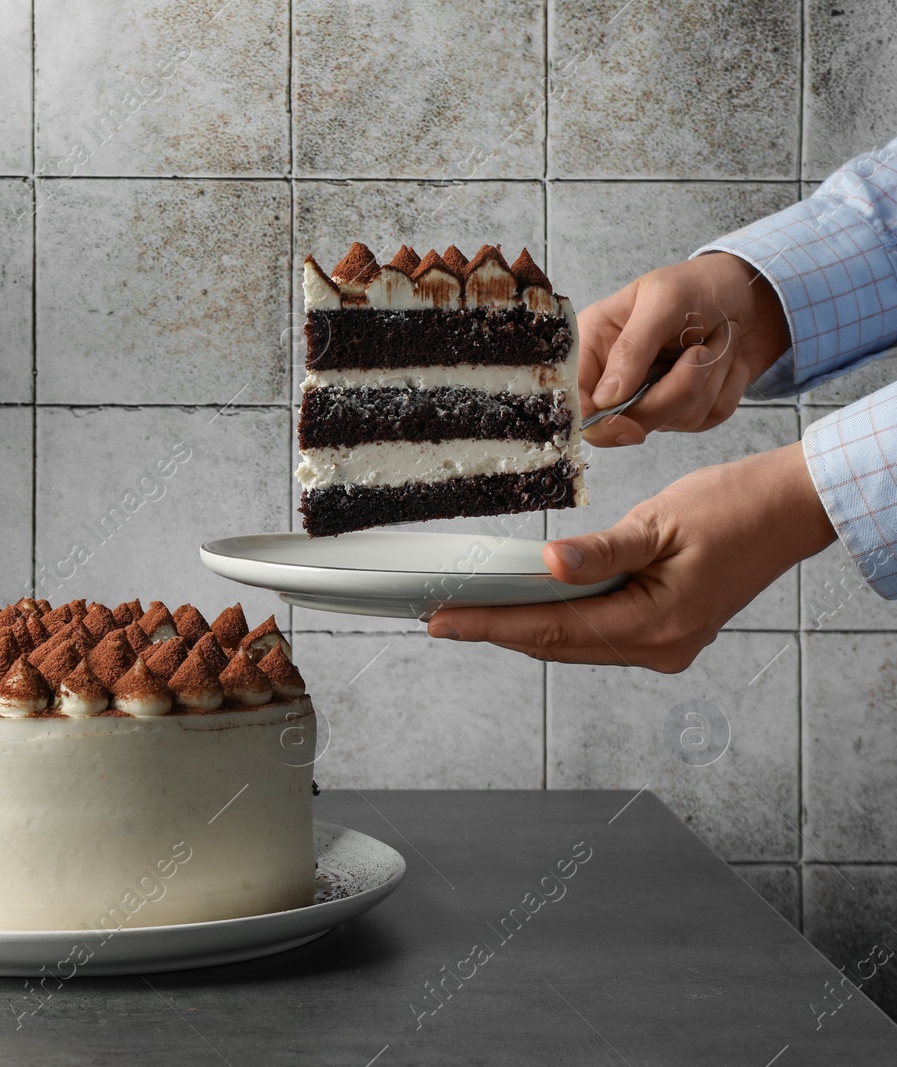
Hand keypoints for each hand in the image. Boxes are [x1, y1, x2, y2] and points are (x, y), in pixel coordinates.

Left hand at [425, 443, 833, 671]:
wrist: (791, 509)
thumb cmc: (734, 507)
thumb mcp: (659, 521)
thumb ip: (601, 551)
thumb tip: (547, 566)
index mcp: (656, 624)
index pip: (552, 630)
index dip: (491, 626)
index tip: (441, 621)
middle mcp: (659, 647)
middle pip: (558, 644)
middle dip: (497, 630)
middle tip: (439, 617)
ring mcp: (665, 645)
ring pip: (575, 641)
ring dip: (525, 627)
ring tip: (469, 611)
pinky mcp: (667, 631)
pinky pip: (597, 632)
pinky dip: (559, 619)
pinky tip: (526, 604)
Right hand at [579, 252, 790, 447]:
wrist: (750, 292)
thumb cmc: (699, 285)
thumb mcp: (663, 300)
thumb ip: (631, 348)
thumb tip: (605, 400)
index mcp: (592, 348)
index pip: (576, 404)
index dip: (598, 422)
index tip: (627, 422)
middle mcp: (615, 379)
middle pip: (626, 424)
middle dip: (674, 391)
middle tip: (699, 352)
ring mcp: (651, 399)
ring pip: (675, 421)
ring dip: (710, 377)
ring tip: (716, 339)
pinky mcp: (688, 410)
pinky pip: (707, 419)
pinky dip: (728, 386)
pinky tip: (726, 357)